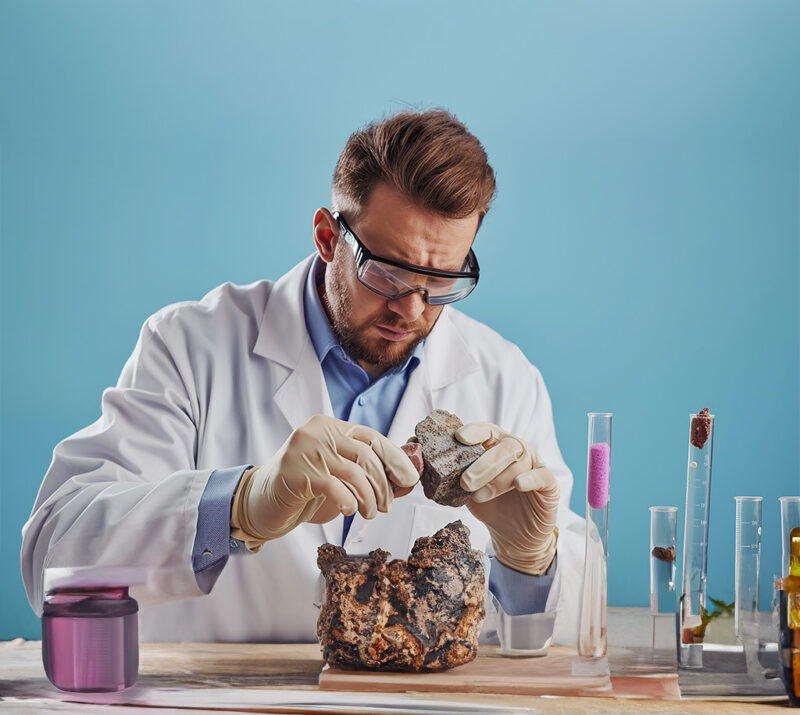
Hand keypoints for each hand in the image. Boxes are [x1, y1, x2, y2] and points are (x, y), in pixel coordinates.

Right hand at [231, 415, 419, 550]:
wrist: (260, 502)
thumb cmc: (304, 488)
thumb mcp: (337, 473)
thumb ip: (365, 471)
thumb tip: (405, 480)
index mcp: (329, 425)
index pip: (372, 437)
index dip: (395, 459)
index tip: (410, 479)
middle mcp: (317, 431)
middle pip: (366, 456)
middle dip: (383, 485)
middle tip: (386, 507)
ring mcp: (304, 449)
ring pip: (355, 473)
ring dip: (369, 499)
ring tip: (369, 514)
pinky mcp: (295, 471)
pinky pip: (336, 488)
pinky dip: (349, 502)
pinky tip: (348, 511)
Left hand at [456, 422, 558, 574]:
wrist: (514, 536)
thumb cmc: (488, 505)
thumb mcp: (464, 489)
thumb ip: (447, 473)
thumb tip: (415, 455)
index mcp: (495, 446)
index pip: (486, 430)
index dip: (474, 431)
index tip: (459, 438)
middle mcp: (516, 451)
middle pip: (503, 445)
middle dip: (482, 463)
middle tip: (465, 481)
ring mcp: (534, 466)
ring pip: (519, 462)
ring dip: (496, 478)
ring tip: (478, 495)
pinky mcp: (549, 485)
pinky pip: (542, 476)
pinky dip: (530, 478)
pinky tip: (518, 485)